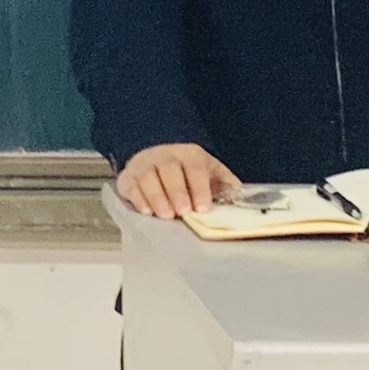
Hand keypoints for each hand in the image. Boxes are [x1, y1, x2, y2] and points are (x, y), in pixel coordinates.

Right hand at [115, 141, 243, 218]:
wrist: (157, 162)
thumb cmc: (188, 175)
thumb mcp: (211, 174)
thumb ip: (226, 185)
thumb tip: (240, 197)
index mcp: (189, 154)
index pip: (195, 166)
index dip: (199, 187)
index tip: (202, 207)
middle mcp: (165, 155)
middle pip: (169, 169)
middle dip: (177, 191)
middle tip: (183, 211)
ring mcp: (144, 165)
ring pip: (148, 176)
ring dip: (157, 197)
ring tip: (166, 215)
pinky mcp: (128, 178)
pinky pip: (131, 186)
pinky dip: (139, 199)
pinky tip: (147, 212)